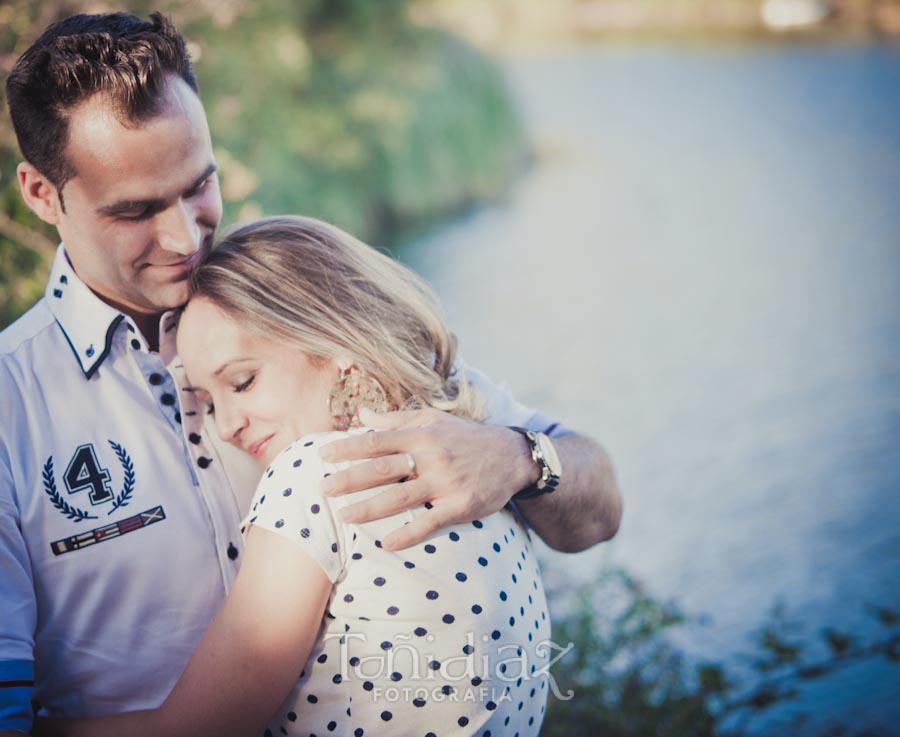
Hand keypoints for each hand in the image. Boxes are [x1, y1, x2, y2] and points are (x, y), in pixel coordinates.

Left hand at [319, 407, 537, 549]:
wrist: (512, 457)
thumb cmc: (466, 437)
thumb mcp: (434, 420)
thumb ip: (396, 418)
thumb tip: (361, 414)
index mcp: (422, 435)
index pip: (378, 440)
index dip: (349, 447)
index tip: (323, 454)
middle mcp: (432, 457)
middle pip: (383, 469)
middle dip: (350, 479)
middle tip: (323, 489)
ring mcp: (446, 483)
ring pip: (401, 498)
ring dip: (369, 508)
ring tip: (344, 516)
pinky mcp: (461, 506)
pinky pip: (430, 523)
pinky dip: (408, 534)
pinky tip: (386, 543)